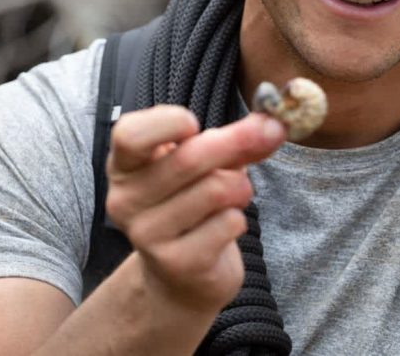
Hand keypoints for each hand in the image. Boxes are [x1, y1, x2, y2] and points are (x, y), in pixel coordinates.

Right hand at [106, 106, 284, 312]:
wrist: (182, 276)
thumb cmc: (191, 206)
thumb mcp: (205, 165)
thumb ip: (234, 141)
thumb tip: (273, 124)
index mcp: (125, 166)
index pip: (130, 135)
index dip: (166, 123)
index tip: (195, 124)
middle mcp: (126, 200)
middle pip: (189, 158)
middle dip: (237, 143)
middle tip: (269, 134)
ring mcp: (147, 235)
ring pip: (216, 190)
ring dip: (241, 187)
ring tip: (236, 195)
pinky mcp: (176, 263)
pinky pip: (228, 222)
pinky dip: (239, 219)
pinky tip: (226, 227)